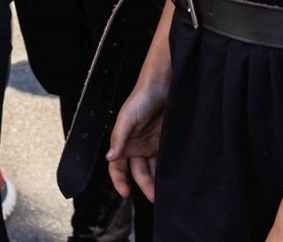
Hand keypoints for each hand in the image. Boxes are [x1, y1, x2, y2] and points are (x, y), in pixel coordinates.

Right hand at [107, 78, 166, 201]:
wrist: (164, 85)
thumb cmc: (141, 98)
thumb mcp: (127, 116)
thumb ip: (119, 136)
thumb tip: (110, 157)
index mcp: (123, 142)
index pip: (117, 167)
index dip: (119, 180)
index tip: (125, 193)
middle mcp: (136, 147)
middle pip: (137, 172)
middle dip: (144, 186)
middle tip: (153, 197)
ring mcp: (151, 146)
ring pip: (152, 170)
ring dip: (156, 182)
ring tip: (164, 193)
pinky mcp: (165, 144)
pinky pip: (164, 162)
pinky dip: (167, 171)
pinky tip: (172, 179)